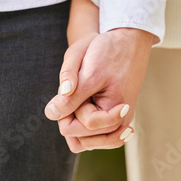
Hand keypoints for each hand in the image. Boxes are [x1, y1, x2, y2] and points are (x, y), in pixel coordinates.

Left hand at [45, 27, 154, 151]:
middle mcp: (120, 124)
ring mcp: (119, 122)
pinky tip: (83, 105)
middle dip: (72, 116)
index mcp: (115, 114)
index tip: (74, 86)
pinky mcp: (117, 118)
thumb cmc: (108, 52)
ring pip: (85, 140)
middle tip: (78, 90)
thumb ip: (70, 97)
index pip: (73, 129)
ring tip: (82, 96)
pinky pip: (94, 134)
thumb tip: (52, 114)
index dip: (65, 109)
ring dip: (77, 121)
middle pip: (79, 138)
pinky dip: (84, 123)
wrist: (128, 40)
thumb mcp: (87, 72)